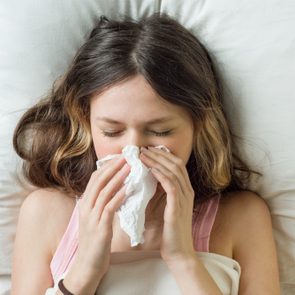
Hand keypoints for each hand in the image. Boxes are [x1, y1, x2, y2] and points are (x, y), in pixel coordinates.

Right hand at [74, 156, 129, 278]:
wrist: (87, 265)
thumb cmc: (95, 240)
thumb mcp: (96, 217)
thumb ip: (103, 203)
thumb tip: (116, 187)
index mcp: (85, 203)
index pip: (95, 178)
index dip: (107, 166)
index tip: (120, 157)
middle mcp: (86, 206)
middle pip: (99, 181)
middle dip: (112, 167)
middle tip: (126, 156)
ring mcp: (91, 216)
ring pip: (103, 191)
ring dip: (117, 178)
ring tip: (129, 167)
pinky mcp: (100, 227)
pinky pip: (109, 207)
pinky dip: (118, 196)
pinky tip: (128, 188)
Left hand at [140, 147, 195, 263]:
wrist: (178, 252)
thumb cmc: (169, 231)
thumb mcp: (164, 208)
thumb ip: (159, 193)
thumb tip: (147, 179)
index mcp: (185, 190)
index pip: (176, 165)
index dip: (163, 155)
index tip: (148, 150)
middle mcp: (187, 191)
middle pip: (175, 164)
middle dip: (159, 154)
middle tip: (144, 148)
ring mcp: (184, 198)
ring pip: (173, 171)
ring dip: (157, 161)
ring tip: (143, 155)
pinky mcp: (178, 206)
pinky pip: (170, 185)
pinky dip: (160, 174)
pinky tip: (150, 168)